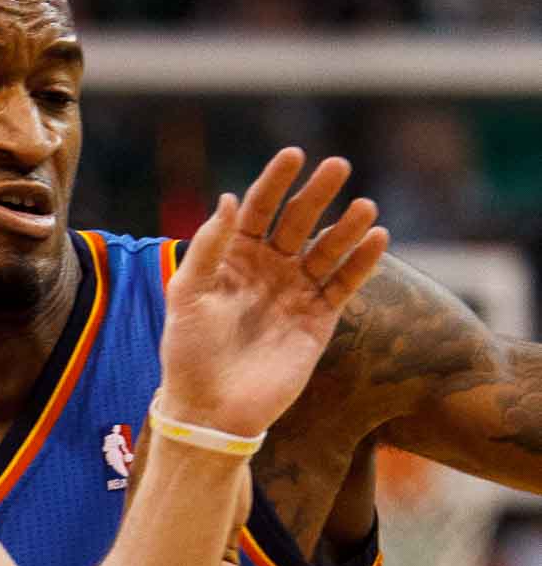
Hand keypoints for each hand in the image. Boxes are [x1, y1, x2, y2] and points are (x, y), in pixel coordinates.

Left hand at [158, 148, 386, 434]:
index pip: (256, 210)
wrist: (211, 410)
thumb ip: (208, 248)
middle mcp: (267, 270)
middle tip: (337, 166)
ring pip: (326, 250)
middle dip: (316, 194)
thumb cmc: (188, 353)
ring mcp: (294, 293)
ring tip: (363, 206)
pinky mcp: (319, 320)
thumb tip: (226, 198)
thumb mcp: (187, 296)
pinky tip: (377, 237)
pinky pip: (345, 284)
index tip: (293, 155)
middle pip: (296, 222)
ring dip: (346, 226)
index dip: (274, 182)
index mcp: (231, 259)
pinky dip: (362, 262)